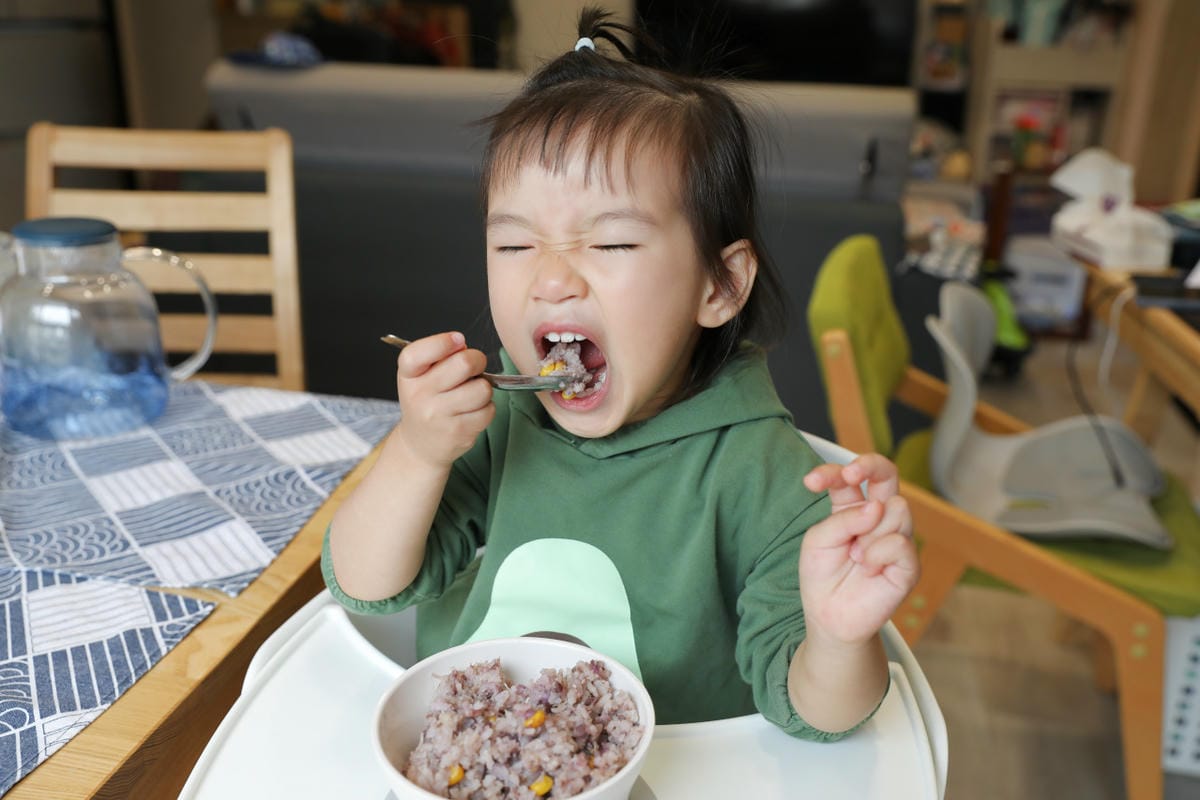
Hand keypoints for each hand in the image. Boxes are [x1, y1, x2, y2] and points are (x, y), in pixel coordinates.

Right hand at [391, 332, 494, 468]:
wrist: (420, 445)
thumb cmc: (426, 402)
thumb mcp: (420, 376)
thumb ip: (439, 356)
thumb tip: (462, 346)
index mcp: (408, 375)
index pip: (417, 353)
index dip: (442, 342)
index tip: (458, 340)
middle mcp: (419, 395)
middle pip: (464, 363)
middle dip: (477, 360)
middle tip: (474, 367)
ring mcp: (438, 416)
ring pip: (482, 388)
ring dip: (483, 388)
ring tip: (471, 394)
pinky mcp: (458, 432)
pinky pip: (488, 410)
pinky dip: (486, 408)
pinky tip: (472, 411)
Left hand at [798, 454, 918, 645]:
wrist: (830, 617)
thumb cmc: (822, 576)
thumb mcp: (817, 541)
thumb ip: (841, 520)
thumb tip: (877, 507)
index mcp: (852, 507)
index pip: (851, 478)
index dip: (833, 471)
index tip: (811, 482)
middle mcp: (879, 517)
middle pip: (888, 474)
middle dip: (870, 465)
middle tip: (850, 476)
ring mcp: (897, 537)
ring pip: (897, 508)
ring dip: (868, 532)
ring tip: (856, 557)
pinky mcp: (909, 564)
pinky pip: (900, 542)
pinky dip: (877, 553)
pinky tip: (867, 569)